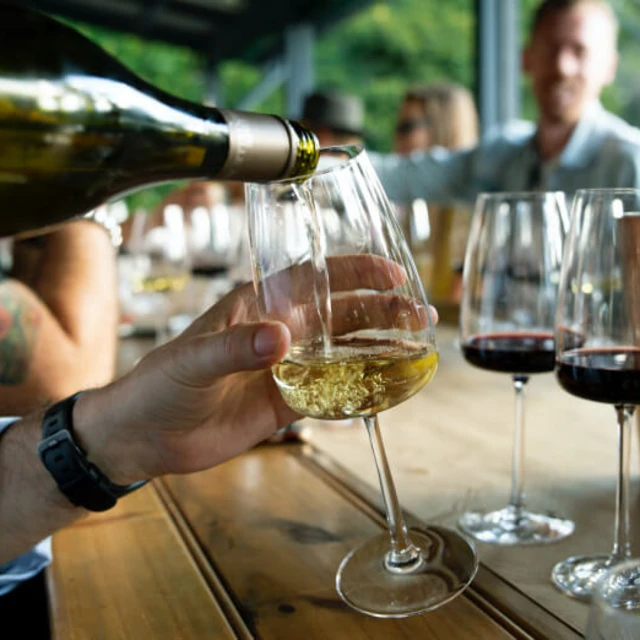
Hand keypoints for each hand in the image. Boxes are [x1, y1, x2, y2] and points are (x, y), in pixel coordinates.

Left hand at [74, 255, 436, 484]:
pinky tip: (388, 386)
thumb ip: (235, 347)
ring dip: (379, 346)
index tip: (391, 275)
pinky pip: (332, 391)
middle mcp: (279, 331)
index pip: (313, 277)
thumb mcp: (193, 360)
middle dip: (381, 310)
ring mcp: (287, 367)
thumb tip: (283, 338)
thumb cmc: (161, 384)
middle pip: (340, 313)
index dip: (353, 272)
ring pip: (344, 350)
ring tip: (417, 345)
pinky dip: (361, 388)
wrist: (148, 435)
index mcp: (257, 306)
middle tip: (419, 314)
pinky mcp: (288, 401)